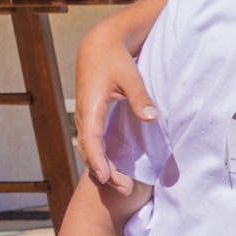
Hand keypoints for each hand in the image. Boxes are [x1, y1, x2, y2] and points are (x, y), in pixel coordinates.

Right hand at [75, 23, 157, 194]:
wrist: (99, 45)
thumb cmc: (115, 59)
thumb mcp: (130, 76)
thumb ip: (140, 98)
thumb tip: (152, 119)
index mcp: (90, 106)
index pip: (90, 140)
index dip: (97, 160)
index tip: (106, 177)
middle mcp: (84, 115)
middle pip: (89, 151)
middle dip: (104, 172)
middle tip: (125, 190)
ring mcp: (86, 117)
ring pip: (89, 149)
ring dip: (103, 168)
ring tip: (123, 186)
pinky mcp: (92, 117)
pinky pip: (93, 143)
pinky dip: (102, 159)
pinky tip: (115, 171)